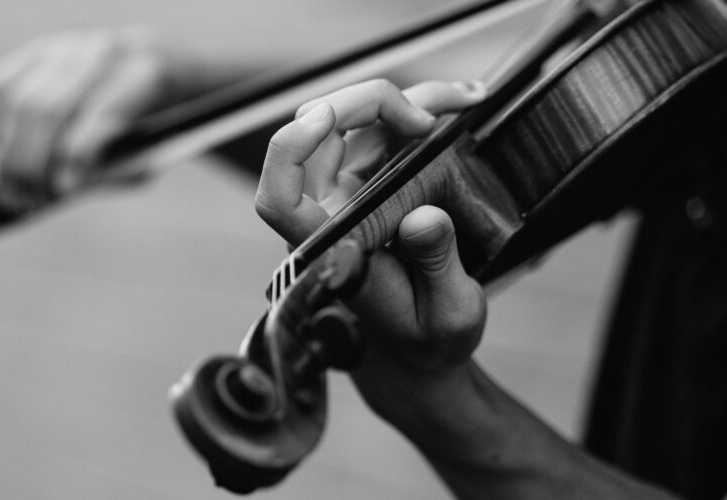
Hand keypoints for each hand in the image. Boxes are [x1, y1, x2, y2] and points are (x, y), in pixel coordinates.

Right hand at [0, 27, 180, 200]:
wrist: (158, 68)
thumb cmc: (159, 124)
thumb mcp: (154, 152)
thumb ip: (114, 171)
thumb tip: (62, 186)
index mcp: (148, 74)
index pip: (104, 111)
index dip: (79, 153)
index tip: (64, 189)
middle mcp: (102, 53)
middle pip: (48, 110)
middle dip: (32, 163)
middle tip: (27, 201)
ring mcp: (66, 48)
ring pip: (17, 101)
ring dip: (8, 154)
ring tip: (13, 191)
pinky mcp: (36, 51)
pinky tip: (7, 153)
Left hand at [255, 79, 487, 419]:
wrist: (420, 351)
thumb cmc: (428, 341)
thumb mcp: (450, 314)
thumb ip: (436, 265)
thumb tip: (425, 217)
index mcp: (332, 254)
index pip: (280, 199)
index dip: (288, 152)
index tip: (325, 118)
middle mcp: (328, 219)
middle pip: (317, 138)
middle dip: (369, 105)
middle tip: (428, 115)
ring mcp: (346, 199)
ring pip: (351, 128)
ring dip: (401, 103)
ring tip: (463, 99)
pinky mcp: (369, 188)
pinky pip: (379, 136)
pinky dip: (414, 115)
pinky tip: (453, 108)